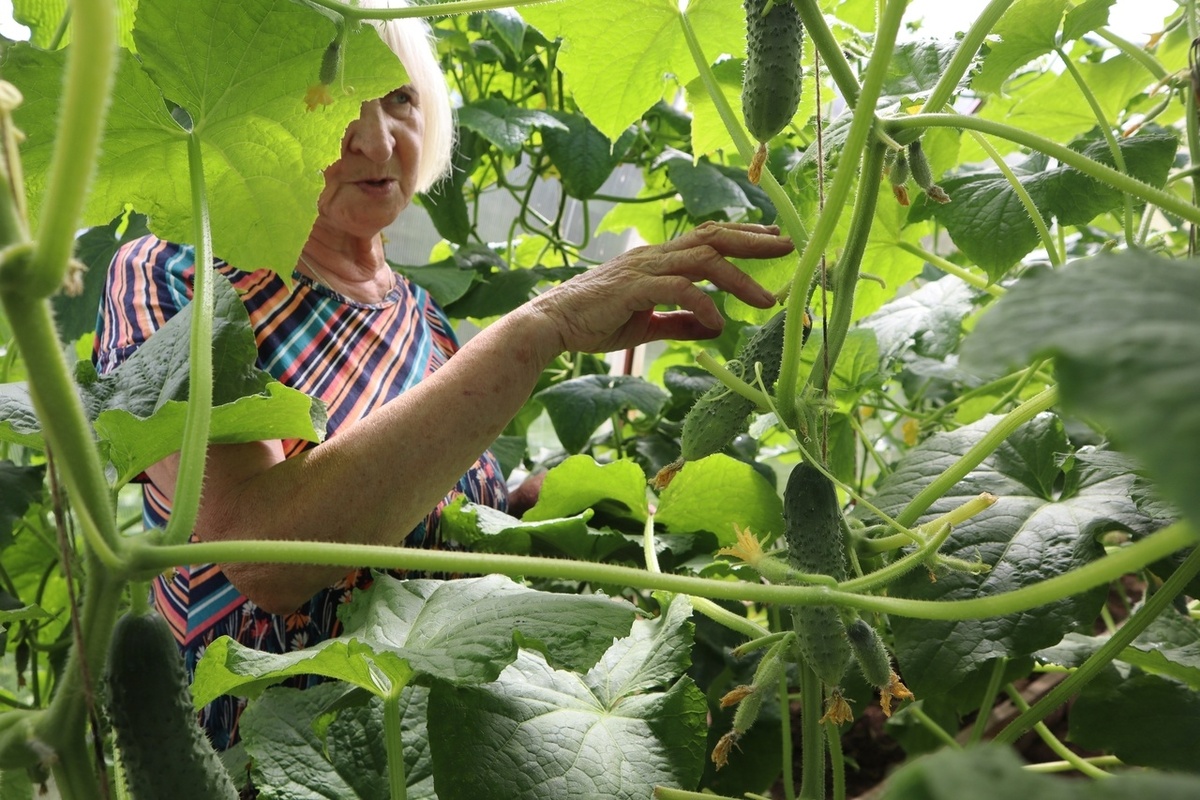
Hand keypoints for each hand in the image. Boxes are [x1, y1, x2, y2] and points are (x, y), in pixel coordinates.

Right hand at [523, 221, 792, 357]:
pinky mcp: (634, 288)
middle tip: (788, 246)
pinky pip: (679, 291)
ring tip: (766, 300)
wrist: (551, 324)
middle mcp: (654, 257)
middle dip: (753, 241)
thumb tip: (713, 327)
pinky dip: (704, 305)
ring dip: (739, 278)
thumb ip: (679, 322)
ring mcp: (644, 269)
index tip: (772, 237)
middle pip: (712, 238)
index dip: (741, 234)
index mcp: (657, 260)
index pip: (706, 237)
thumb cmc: (594, 322)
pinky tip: (719, 325)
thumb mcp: (647, 323)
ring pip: (702, 260)